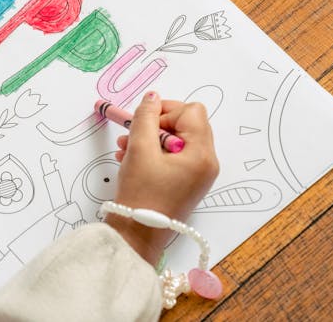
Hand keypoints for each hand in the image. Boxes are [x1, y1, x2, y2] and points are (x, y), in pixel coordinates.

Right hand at [105, 92, 218, 263]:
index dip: (165, 110)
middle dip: (156, 125)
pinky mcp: (187, 183)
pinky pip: (174, 156)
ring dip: (151, 138)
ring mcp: (198, 175)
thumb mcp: (139, 149)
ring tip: (125, 149)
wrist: (138, 236)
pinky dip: (154, 153)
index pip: (191, 112)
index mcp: (201, 154)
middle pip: (187, 124)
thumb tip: (152, 97)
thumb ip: (145, 117)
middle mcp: (206, 163)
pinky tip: (132, 160)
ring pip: (177, 140)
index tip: (142, 122)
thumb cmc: (140, 194)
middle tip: (132, 134)